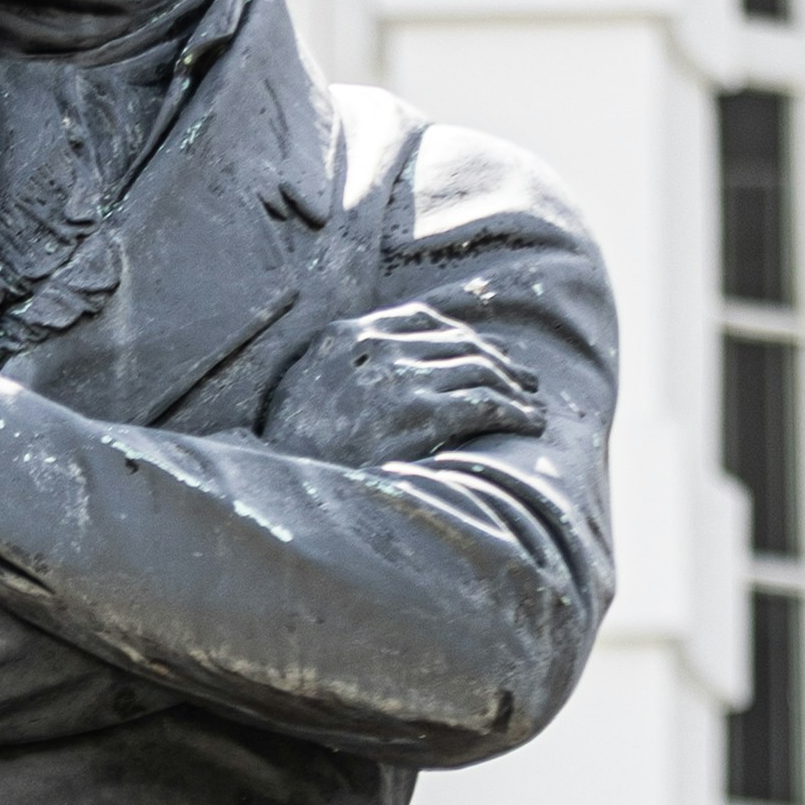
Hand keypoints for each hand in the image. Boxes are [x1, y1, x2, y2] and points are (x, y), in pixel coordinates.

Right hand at [284, 299, 544, 466]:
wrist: (272, 486)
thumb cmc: (282, 458)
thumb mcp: (299, 397)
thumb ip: (337, 378)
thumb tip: (370, 391)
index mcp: (345, 337)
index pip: (421, 319)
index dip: (463, 334)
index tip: (485, 350)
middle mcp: (375, 347)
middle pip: (458, 342)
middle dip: (499, 360)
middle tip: (525, 381)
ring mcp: (399, 378)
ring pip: (479, 368)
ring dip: (514, 387)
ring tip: (533, 405)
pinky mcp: (420, 414)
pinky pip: (485, 403)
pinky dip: (515, 412)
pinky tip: (531, 423)